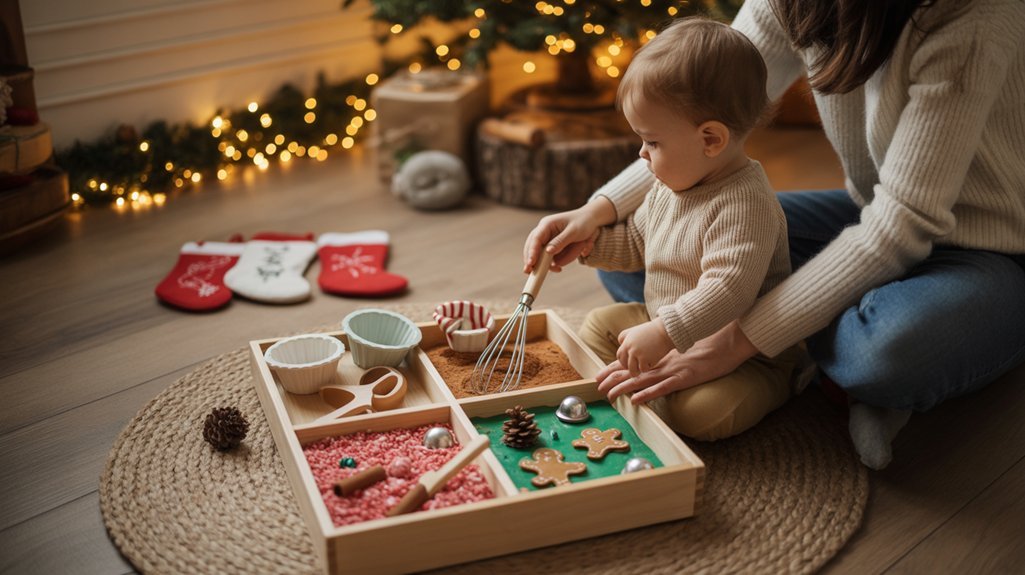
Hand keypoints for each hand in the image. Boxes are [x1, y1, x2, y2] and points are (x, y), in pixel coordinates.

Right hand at [523, 197, 615, 272]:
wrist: (591, 220)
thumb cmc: (583, 223)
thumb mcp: (574, 232)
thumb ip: (561, 241)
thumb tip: (547, 252)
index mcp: (547, 224)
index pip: (535, 239)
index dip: (531, 252)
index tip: (530, 264)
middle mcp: (544, 231)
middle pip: (532, 247)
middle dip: (532, 260)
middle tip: (529, 272)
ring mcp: (548, 239)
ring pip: (541, 254)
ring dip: (547, 262)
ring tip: (557, 269)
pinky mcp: (553, 246)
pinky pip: (550, 257)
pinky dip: (554, 263)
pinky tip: (558, 268)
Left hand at [597, 321, 757, 403]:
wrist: (726, 340)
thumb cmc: (708, 346)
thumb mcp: (684, 351)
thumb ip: (669, 356)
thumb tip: (657, 362)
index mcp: (661, 357)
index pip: (633, 363)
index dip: (614, 370)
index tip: (599, 375)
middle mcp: (663, 363)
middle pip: (631, 372)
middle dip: (611, 380)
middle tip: (596, 387)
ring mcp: (672, 370)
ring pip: (642, 381)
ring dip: (623, 389)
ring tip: (608, 396)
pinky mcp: (684, 378)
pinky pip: (663, 388)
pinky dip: (648, 394)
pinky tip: (636, 401)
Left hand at [616, 319, 673, 375]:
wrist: (666, 331)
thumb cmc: (652, 331)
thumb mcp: (636, 330)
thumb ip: (626, 336)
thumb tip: (621, 343)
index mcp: (627, 341)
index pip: (619, 355)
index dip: (623, 360)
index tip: (629, 364)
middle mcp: (629, 347)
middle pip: (624, 363)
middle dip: (629, 368)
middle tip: (635, 370)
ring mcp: (636, 353)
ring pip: (632, 369)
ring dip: (637, 371)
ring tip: (643, 369)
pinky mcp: (645, 358)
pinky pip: (643, 369)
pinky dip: (647, 368)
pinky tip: (652, 363)